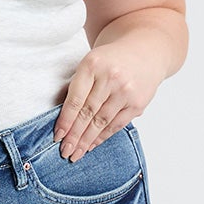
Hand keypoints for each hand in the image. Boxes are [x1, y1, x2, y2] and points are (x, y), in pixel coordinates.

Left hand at [53, 35, 168, 159]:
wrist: (145, 50)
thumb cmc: (112, 60)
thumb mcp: (91, 63)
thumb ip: (79, 87)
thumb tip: (65, 122)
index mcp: (93, 65)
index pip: (76, 99)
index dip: (65, 120)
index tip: (58, 136)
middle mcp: (111, 77)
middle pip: (88, 113)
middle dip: (74, 136)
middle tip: (65, 151)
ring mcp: (126, 91)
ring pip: (102, 122)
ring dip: (87, 141)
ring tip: (76, 154)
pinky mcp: (137, 103)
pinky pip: (116, 124)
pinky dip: (103, 137)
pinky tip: (92, 145)